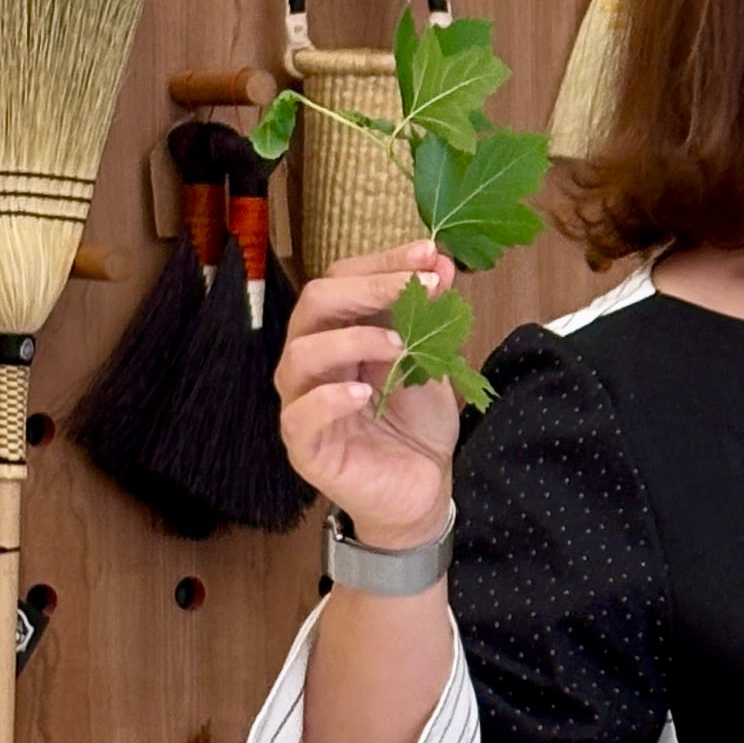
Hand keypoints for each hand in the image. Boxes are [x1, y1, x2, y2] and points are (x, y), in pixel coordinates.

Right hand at [273, 240, 463, 550]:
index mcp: (339, 333)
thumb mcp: (432, 361)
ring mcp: (303, 403)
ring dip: (352, 339)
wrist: (422, 490)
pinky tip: (363, 394)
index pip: (342, 280)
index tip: (429, 252)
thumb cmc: (416, 424)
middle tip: (418, 284)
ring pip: (301, 355)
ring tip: (398, 343)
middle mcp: (313, 362)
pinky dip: (329, 399)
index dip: (382, 261)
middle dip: (368, 287)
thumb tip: (443, 263)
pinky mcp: (305, 447)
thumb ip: (431, 317)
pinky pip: (300, 416)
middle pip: (315, 305)